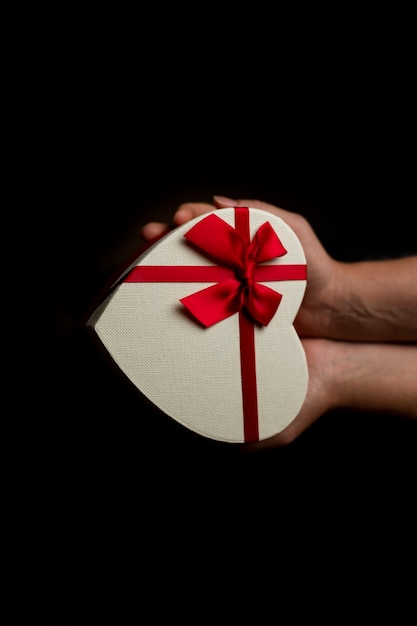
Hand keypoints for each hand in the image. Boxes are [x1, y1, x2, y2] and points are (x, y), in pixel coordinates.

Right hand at [141, 195, 341, 339]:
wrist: (329, 307)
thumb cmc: (314, 264)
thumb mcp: (293, 228)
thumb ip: (263, 212)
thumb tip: (220, 201)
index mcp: (241, 235)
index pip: (208, 220)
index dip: (189, 216)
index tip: (178, 218)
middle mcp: (229, 258)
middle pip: (191, 244)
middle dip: (166, 237)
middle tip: (148, 236)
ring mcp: (228, 284)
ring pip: (191, 271)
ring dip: (167, 264)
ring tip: (146, 260)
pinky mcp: (230, 310)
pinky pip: (204, 301)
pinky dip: (184, 296)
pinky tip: (170, 294)